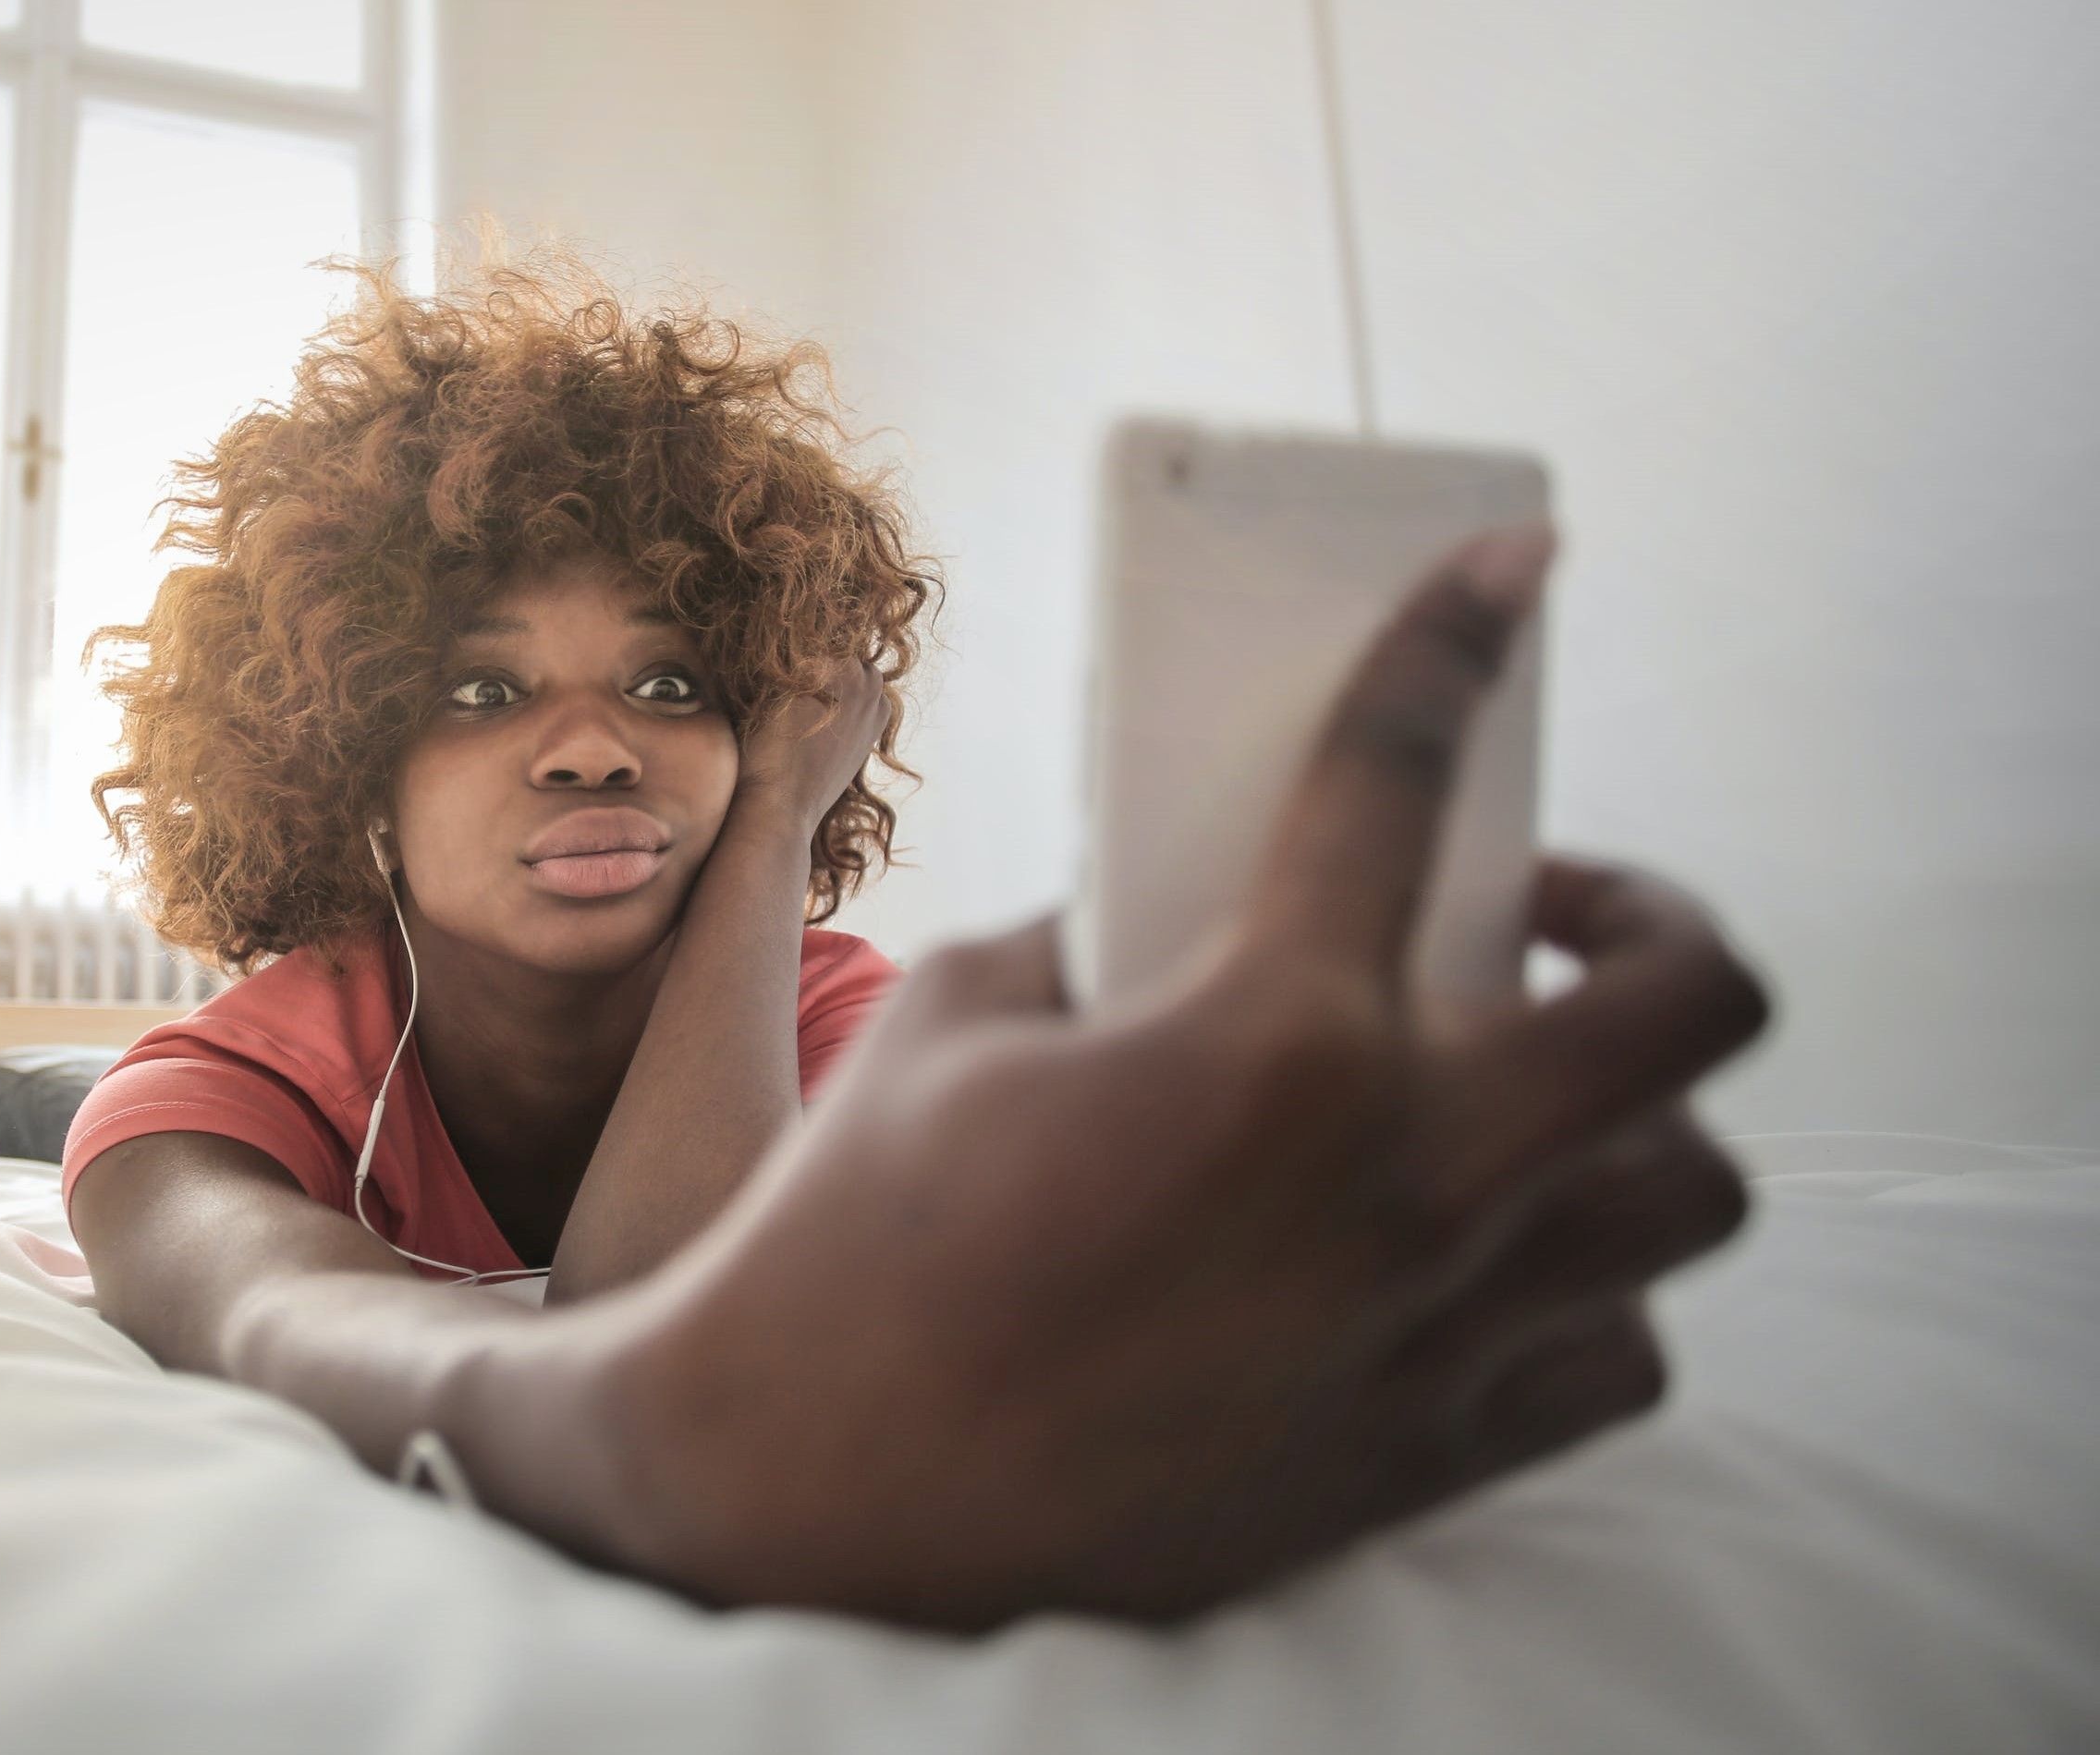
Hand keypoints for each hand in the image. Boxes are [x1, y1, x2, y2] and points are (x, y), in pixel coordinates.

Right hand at [480, 524, 1771, 1629]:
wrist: (804, 1491)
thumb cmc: (851, 1241)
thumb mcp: (958, 1020)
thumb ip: (1107, 940)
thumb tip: (1184, 920)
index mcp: (1273, 1043)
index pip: (1397, 783)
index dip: (1453, 645)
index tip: (1503, 573)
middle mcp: (1403, 1184)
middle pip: (1687, 1002)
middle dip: (1649, 912)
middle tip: (1545, 913)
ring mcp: (1434, 1331)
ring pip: (1688, 1195)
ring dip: (1627, 1118)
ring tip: (1515, 1101)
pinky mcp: (1417, 1458)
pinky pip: (1613, 1358)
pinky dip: (1582, 1292)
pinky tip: (1474, 1259)